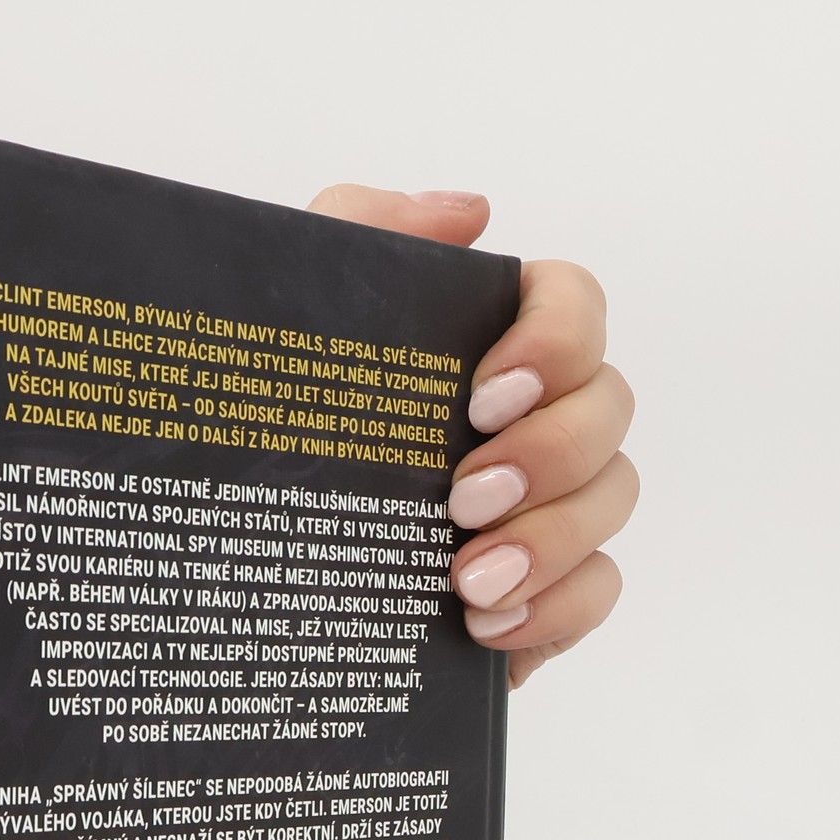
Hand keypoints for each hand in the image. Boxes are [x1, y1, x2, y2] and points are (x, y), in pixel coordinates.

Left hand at [308, 186, 635, 687]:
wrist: (226, 573)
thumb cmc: (263, 431)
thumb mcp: (283, 320)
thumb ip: (361, 232)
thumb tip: (472, 214)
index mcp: (483, 345)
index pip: (574, 304)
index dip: (555, 343)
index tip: (483, 397)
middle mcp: (530, 419)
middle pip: (609, 407)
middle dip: (549, 454)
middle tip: (464, 501)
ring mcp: (545, 507)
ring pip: (612, 498)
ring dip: (550, 538)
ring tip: (468, 582)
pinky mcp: (541, 590)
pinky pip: (599, 589)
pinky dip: (555, 606)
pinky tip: (486, 625)